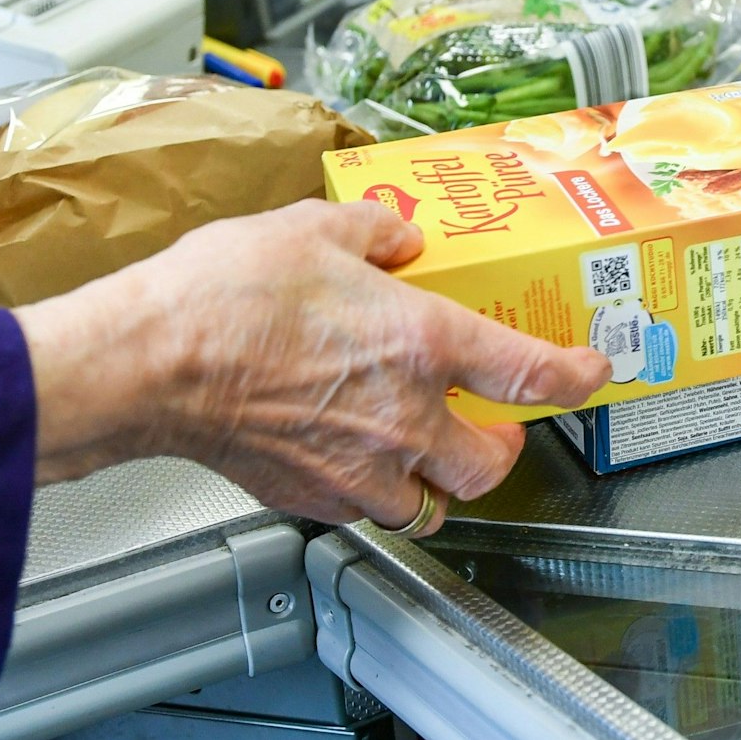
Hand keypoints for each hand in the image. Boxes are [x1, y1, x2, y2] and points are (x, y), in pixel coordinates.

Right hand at [16, 200, 610, 534]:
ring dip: (441, 480)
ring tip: (428, 450)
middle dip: (503, 445)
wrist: (150, 363)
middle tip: (494, 420)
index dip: (576, 376)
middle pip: (492, 464)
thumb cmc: (224, 297)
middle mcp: (405, 417)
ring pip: (434, 503)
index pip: (532, 374)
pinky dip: (378, 493)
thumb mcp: (314, 228)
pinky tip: (357, 457)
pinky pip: (371, 511)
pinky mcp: (313, 498)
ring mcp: (360, 468)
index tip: (590, 371)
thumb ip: (374, 232)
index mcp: (423, 343)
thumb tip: (400, 237)